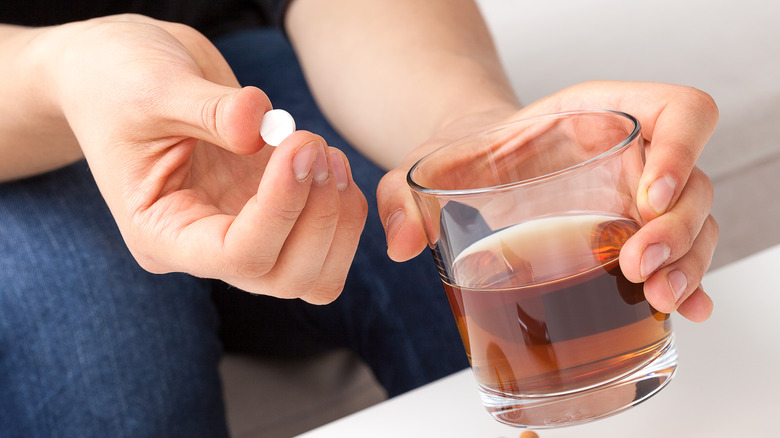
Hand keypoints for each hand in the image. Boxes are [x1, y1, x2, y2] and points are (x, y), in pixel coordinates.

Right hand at [40, 15, 366, 303]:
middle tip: (316, 144)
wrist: (124, 74)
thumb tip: (260, 124)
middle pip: (284, 277)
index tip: (301, 143)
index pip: (236, 256)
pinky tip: (331, 160)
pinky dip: (344, 209)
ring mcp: (242, 235)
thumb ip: (209, 108)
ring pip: (314, 274)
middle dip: (318, 215)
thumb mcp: (154, 88)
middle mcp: (205, 248)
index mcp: (161, 234)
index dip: (281, 207)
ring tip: (329, 153)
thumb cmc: (121, 82)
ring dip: (338, 219)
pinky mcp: (270, 215)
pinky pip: (325, 242)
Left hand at [378, 80, 717, 320]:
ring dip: (687, 265)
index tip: (647, 198)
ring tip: (655, 298)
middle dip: (677, 230)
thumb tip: (402, 245)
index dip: (681, 149)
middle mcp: (630, 156)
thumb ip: (403, 196)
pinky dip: (689, 285)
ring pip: (696, 225)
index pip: (677, 111)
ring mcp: (636, 201)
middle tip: (638, 267)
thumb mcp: (426, 168)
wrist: (471, 176)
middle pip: (694, 183)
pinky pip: (679, 257)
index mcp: (595, 115)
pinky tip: (683, 313)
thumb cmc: (463, 160)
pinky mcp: (631, 239)